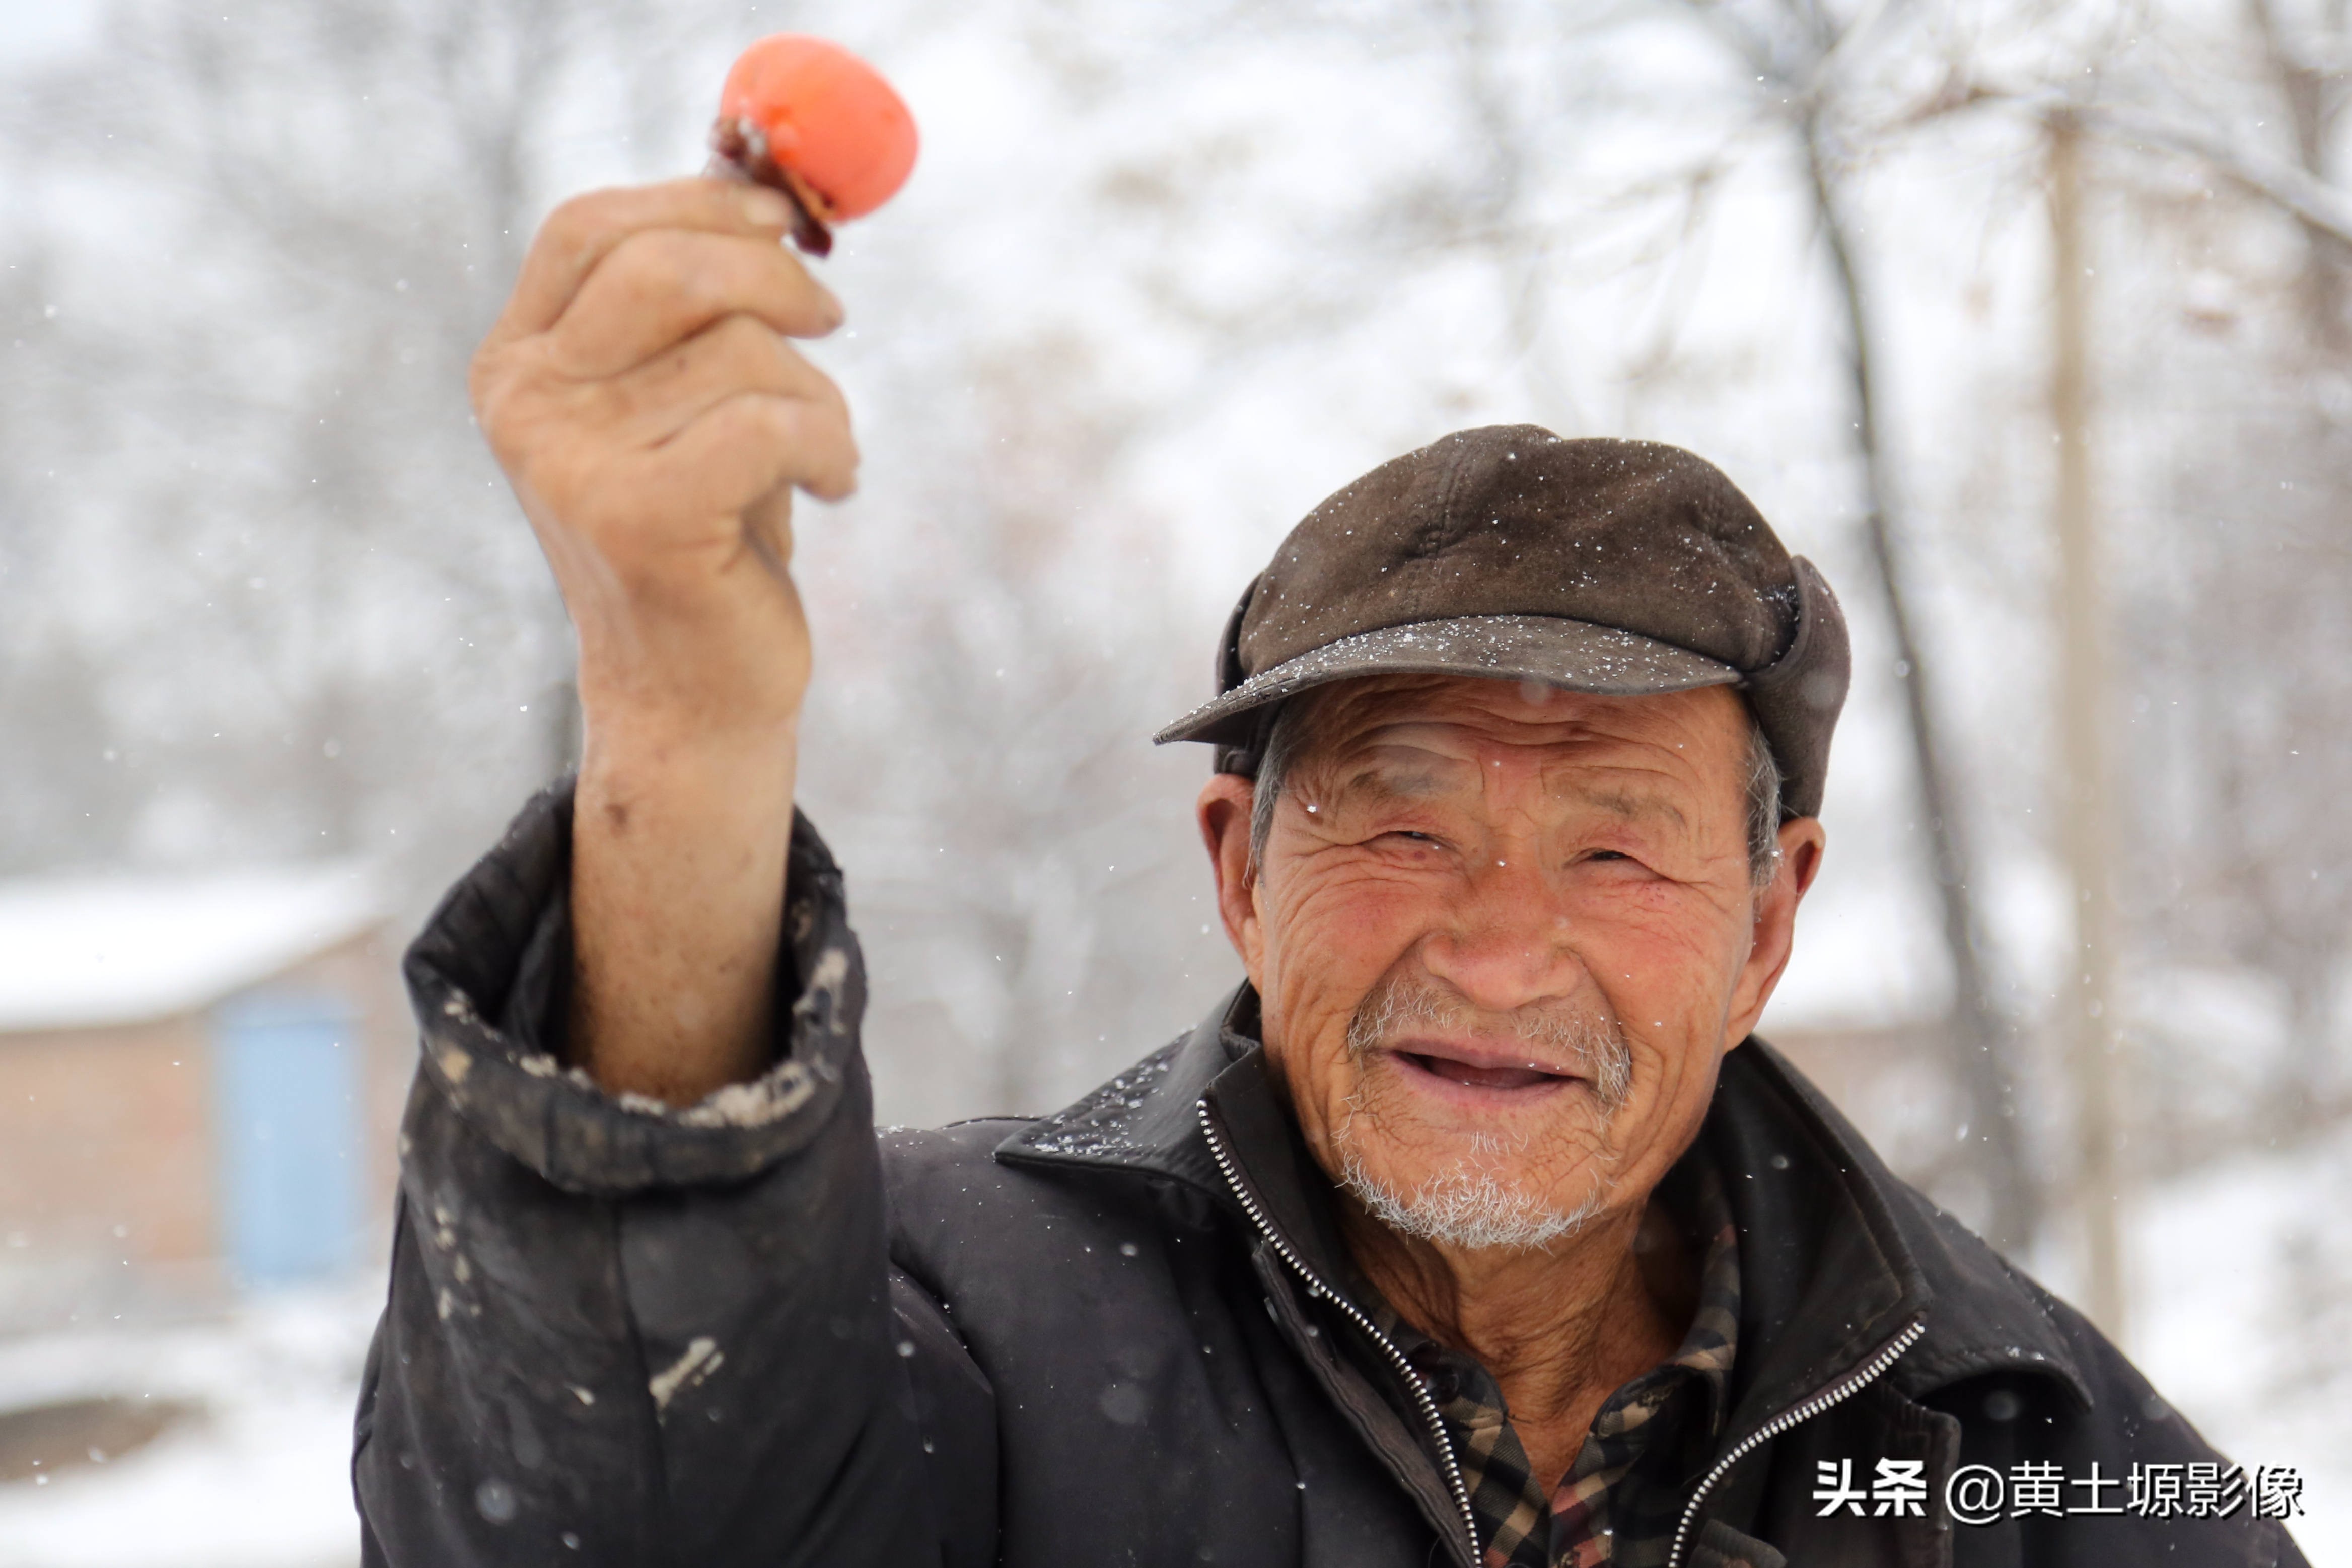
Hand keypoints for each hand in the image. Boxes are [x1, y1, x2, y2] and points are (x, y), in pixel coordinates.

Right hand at [471, 178, 853, 1101]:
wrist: (692, 695)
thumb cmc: (708, 536)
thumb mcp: (688, 402)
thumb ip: (698, 305)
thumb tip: (770, 184)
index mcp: (516, 364)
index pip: (588, 228)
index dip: (696, 199)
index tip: (783, 212)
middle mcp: (523, 405)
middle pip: (665, 267)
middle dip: (775, 276)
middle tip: (831, 320)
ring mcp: (569, 462)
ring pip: (741, 351)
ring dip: (818, 394)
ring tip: (824, 453)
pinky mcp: (637, 518)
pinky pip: (771, 422)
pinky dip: (830, 445)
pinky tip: (835, 487)